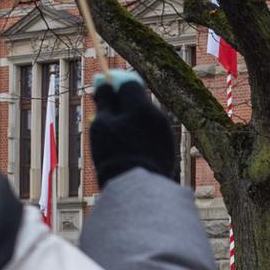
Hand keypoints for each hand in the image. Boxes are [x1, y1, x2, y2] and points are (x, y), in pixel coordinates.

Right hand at [90, 72, 177, 187]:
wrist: (138, 188)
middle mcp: (158, 116)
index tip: (101, 89)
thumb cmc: (115, 155)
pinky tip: (126, 152)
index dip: (114, 84)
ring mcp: (165, 133)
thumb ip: (105, 101)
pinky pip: (150, 135)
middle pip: (138, 101)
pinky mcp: (168, 149)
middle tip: (102, 116)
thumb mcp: (102, 125)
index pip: (130, 83)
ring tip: (113, 142)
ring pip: (144, 120)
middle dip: (121, 105)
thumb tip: (104, 81)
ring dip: (129, 123)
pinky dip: (138, 137)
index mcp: (142, 107)